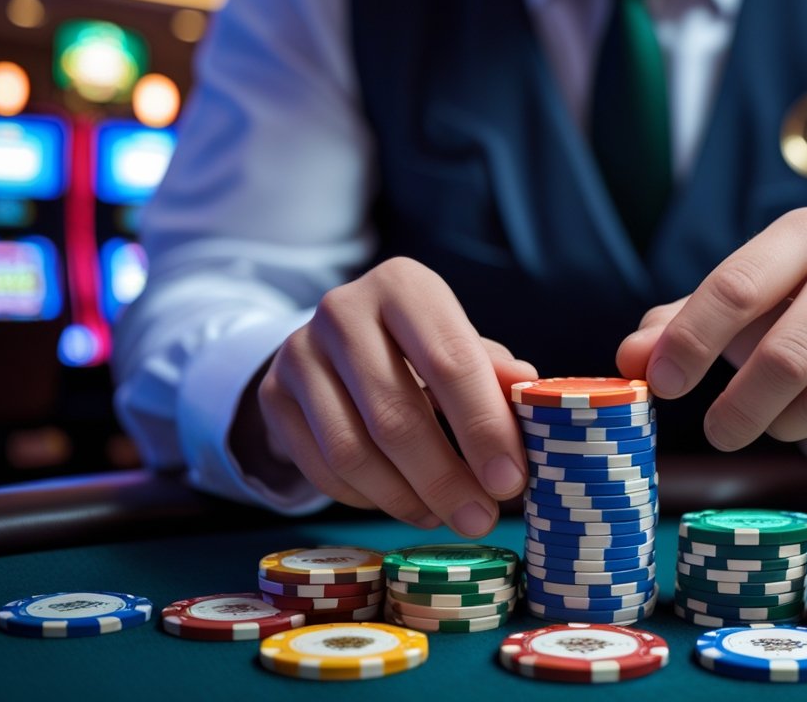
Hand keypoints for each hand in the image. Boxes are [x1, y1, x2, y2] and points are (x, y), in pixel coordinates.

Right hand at [256, 257, 535, 535]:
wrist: (338, 342)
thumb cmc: (422, 348)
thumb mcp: (463, 346)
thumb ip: (496, 374)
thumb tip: (533, 397)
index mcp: (404, 286)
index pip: (450, 361)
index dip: (483, 428)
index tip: (510, 482)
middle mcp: (343, 310)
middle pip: (396, 414)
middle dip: (445, 479)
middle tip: (479, 519)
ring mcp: (299, 352)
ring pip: (352, 451)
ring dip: (405, 498)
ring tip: (443, 517)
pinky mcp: (273, 394)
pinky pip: (322, 468)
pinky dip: (368, 499)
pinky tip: (403, 503)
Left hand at [616, 208, 806, 458]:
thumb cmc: (788, 309)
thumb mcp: (732, 305)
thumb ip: (674, 327)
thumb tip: (630, 360)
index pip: (735, 288)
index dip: (691, 343)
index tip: (661, 387)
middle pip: (785, 357)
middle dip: (738, 409)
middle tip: (716, 432)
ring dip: (784, 428)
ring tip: (772, 422)